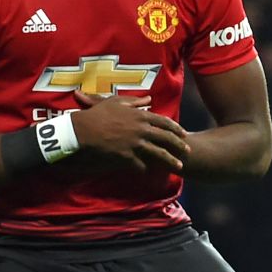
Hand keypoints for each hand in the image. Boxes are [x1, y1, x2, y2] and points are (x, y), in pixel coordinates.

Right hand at [70, 91, 189, 172]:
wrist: (83, 130)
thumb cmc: (98, 114)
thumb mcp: (117, 102)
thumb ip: (135, 101)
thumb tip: (149, 99)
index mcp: (140, 116)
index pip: (164, 122)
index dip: (175, 128)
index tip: (184, 133)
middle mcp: (141, 130)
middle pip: (165, 139)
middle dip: (179, 145)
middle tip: (187, 151)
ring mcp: (135, 144)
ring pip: (158, 154)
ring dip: (170, 161)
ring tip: (178, 166)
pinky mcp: (127, 156)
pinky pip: (141, 164)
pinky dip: (146, 168)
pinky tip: (150, 171)